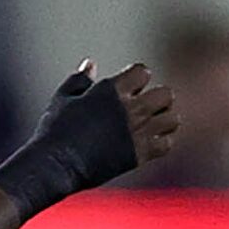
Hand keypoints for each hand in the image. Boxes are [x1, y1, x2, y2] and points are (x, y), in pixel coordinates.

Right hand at [0, 61, 177, 216]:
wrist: (56, 164)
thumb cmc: (55, 130)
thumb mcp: (63, 98)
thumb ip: (80, 80)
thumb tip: (90, 64)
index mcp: (113, 89)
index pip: (142, 72)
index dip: (138, 79)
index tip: (130, 89)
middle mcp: (130, 108)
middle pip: (166, 95)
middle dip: (158, 99)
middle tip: (146, 108)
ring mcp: (138, 132)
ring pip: (173, 119)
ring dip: (165, 120)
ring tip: (152, 125)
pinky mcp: (140, 154)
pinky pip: (167, 144)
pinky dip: (162, 143)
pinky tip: (149, 144)